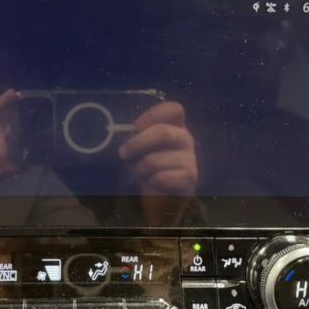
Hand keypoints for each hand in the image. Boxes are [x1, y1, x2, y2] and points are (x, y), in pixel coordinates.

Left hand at [119, 101, 197, 224]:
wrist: (161, 199)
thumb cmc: (147, 168)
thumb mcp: (139, 150)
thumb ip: (135, 137)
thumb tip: (118, 133)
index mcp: (174, 127)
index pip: (173, 109)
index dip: (152, 116)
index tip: (135, 127)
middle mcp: (185, 139)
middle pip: (163, 132)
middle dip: (138, 143)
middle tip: (122, 154)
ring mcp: (190, 159)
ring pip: (158, 159)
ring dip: (140, 168)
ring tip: (137, 174)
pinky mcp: (190, 179)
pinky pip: (163, 177)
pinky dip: (150, 182)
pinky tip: (150, 184)